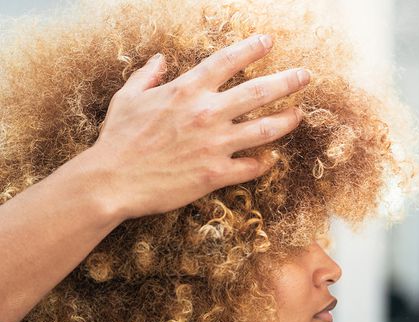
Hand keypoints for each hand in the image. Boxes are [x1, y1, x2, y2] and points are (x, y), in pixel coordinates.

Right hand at [90, 33, 310, 220]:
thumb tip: (160, 58)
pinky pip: (250, 167)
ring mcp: (214, 145)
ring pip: (265, 129)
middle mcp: (207, 113)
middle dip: (288, 81)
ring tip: (300, 114)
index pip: (228, 61)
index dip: (252, 48)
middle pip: (259, 91)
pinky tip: (272, 158)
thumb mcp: (128, 98)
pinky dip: (264, 162)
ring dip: (287, 120)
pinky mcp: (214, 174)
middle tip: (306, 76)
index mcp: (187, 90)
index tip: (269, 42)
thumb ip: (147, 75)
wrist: (112, 181)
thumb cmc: (118, 138)